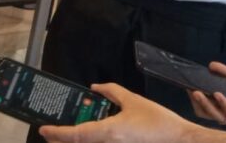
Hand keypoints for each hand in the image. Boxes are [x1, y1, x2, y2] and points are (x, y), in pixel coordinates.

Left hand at [38, 83, 184, 142]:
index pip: (76, 135)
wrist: (182, 141)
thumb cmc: (159, 123)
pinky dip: (92, 142)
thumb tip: (96, 88)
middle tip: (51, 133)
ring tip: (68, 135)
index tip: (43, 129)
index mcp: (109, 133)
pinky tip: (92, 135)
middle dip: (63, 141)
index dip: (58, 133)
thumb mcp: (133, 101)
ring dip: (78, 142)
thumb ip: (112, 92)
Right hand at [188, 62, 225, 133]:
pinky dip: (224, 105)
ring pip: (217, 116)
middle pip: (208, 113)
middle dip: (197, 102)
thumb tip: (210, 65)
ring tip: (197, 92)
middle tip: (190, 90)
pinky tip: (218, 94)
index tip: (189, 85)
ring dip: (206, 104)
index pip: (207, 107)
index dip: (197, 98)